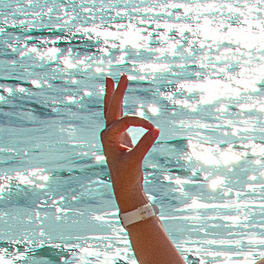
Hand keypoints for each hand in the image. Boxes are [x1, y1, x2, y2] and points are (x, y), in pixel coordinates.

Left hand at [99, 74, 158, 208]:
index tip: (154, 129)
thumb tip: (156, 129)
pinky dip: (119, 105)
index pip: (125, 121)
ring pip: (112, 110)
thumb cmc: (127, 176)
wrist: (125, 187)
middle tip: (122, 76)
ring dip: (113, 94)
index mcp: (108, 137)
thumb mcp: (135, 161)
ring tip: (110, 79)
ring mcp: (113, 134)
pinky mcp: (119, 136)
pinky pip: (118, 116)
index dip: (140, 123)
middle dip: (117, 91)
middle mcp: (108, 133)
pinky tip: (118, 96)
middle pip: (112, 107)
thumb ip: (145, 145)